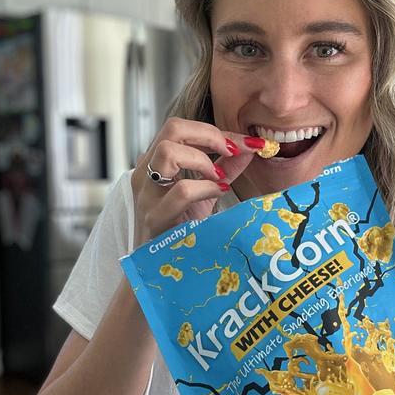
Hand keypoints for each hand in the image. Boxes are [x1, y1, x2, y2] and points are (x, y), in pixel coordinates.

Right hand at [131, 118, 261, 246]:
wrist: (157, 267)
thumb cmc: (178, 229)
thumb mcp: (204, 192)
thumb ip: (224, 168)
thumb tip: (249, 148)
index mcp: (154, 163)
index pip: (180, 128)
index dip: (215, 130)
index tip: (244, 142)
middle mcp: (145, 173)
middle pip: (171, 128)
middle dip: (209, 134)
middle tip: (231, 151)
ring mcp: (147, 195)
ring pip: (168, 152)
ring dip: (202, 160)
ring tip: (217, 177)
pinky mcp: (155, 218)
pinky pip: (182, 191)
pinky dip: (206, 188)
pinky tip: (218, 194)